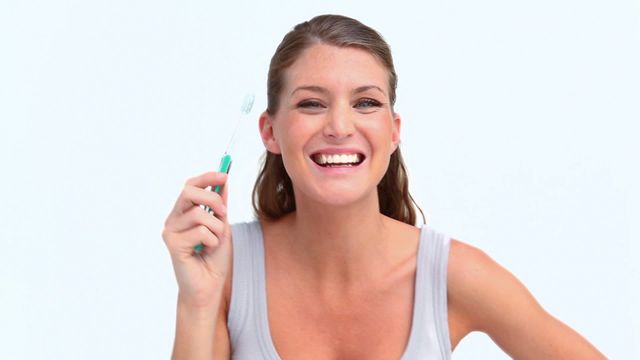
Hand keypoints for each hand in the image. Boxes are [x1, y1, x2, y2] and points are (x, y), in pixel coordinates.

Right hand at [162, 171, 231, 307]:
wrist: (209, 286)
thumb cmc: (214, 259)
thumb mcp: (222, 227)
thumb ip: (220, 206)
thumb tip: (224, 181)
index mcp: (183, 212)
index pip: (190, 185)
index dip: (206, 177)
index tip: (224, 175)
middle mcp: (173, 219)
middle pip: (188, 192)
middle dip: (213, 199)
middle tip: (224, 213)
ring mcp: (170, 231)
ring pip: (198, 213)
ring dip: (216, 227)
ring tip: (215, 241)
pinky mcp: (172, 244)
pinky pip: (200, 231)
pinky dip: (212, 240)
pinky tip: (207, 250)